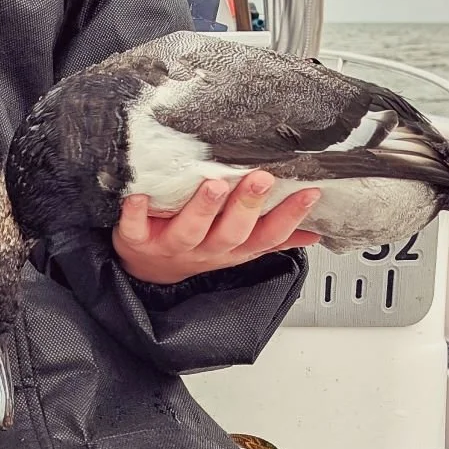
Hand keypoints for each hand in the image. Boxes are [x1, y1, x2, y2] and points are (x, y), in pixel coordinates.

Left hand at [113, 171, 319, 285]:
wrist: (145, 269)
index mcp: (232, 248)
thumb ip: (272, 237)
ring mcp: (171, 246)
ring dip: (203, 208)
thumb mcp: (237, 247)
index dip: (290, 218)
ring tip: (214, 185)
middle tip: (261, 179)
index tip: (310, 192)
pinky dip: (135, 213)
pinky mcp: (136, 241)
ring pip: (190, 231)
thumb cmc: (195, 248)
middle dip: (247, 206)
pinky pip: (134, 229)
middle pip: (232, 233)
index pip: (268, 236)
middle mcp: (205, 249)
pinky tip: (137, 197)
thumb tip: (314, 233)